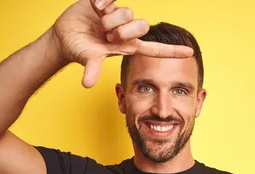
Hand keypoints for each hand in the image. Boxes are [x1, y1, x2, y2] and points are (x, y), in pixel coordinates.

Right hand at [51, 0, 193, 87]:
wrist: (65, 36)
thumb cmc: (79, 50)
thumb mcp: (87, 58)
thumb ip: (91, 68)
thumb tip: (87, 83)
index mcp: (128, 46)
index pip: (154, 50)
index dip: (171, 52)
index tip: (190, 53)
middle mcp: (127, 29)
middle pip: (141, 26)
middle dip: (122, 31)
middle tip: (107, 36)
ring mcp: (118, 15)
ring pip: (127, 12)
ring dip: (109, 19)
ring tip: (98, 23)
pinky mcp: (109, 2)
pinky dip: (103, 1)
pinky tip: (95, 7)